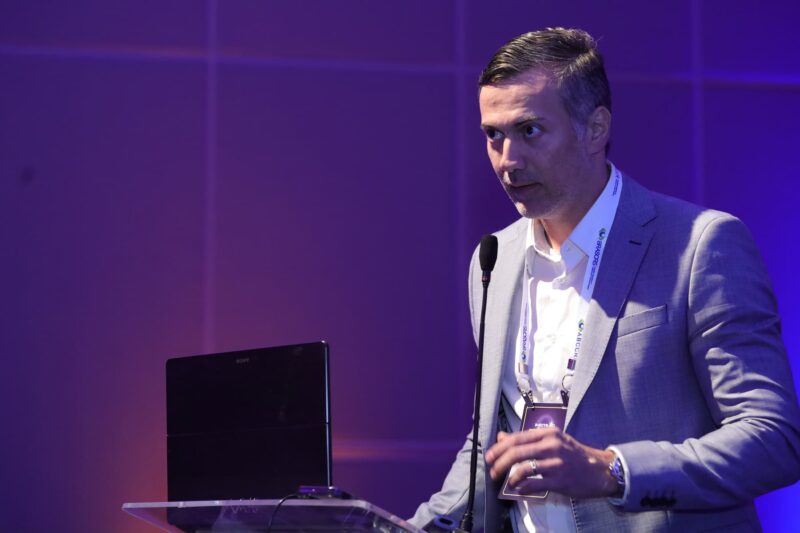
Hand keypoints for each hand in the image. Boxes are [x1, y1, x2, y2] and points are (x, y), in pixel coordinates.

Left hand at [485, 428, 617, 498]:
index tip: (489, 456)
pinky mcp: (560, 480)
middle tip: (492, 470)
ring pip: (523, 468)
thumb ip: (528, 439)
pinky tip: (518, 489)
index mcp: (548, 434)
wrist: (600, 470)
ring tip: (505, 481)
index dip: (499, 447)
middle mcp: (551, 446)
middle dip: (499, 462)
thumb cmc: (574, 455)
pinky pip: (534, 484)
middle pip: (516, 451)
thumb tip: (502, 437)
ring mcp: (555, 463)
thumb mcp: (553, 440)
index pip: (517, 438)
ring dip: (509, 476)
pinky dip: (522, 487)